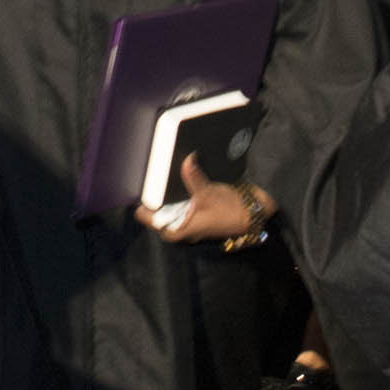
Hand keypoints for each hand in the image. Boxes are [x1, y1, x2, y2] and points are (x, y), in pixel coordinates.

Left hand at [138, 157, 261, 242]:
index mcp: (179, 229)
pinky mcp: (197, 215)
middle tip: (146, 176)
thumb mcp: (208, 192)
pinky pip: (180, 205)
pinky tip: (177, 180)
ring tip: (159, 175)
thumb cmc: (229, 210)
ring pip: (169, 208)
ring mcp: (189, 222)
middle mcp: (181, 228)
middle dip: (154, 197)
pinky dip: (178, 195)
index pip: (149, 219)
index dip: (142, 205)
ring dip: (166, 195)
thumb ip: (193, 177)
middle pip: (157, 213)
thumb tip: (185, 160)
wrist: (251, 213)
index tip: (137, 188)